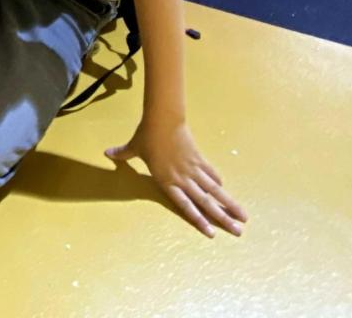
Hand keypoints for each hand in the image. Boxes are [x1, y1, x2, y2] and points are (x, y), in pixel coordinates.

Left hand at [106, 120, 247, 237]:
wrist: (163, 119)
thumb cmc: (147, 135)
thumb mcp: (133, 147)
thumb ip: (123, 154)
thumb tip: (107, 153)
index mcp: (167, 181)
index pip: (185, 205)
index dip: (198, 220)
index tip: (212, 233)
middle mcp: (183, 179)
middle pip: (206, 202)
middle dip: (222, 217)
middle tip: (238, 231)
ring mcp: (193, 169)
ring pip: (214, 190)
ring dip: (229, 203)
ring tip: (243, 216)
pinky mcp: (199, 158)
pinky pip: (210, 173)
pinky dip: (218, 182)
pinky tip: (225, 190)